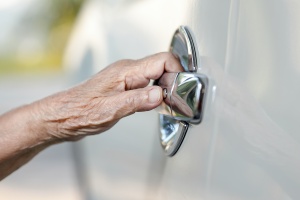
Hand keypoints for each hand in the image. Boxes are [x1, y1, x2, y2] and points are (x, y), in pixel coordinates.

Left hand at [35, 52, 181, 140]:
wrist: (62, 117)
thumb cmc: (79, 112)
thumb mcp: (110, 110)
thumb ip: (137, 100)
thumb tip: (160, 94)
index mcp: (126, 72)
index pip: (162, 61)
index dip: (177, 73)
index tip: (181, 90)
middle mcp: (127, 71)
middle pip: (162, 68)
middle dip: (173, 83)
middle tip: (176, 102)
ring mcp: (126, 79)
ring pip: (155, 77)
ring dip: (165, 90)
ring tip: (168, 105)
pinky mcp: (124, 88)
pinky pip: (147, 85)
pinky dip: (155, 95)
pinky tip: (155, 106)